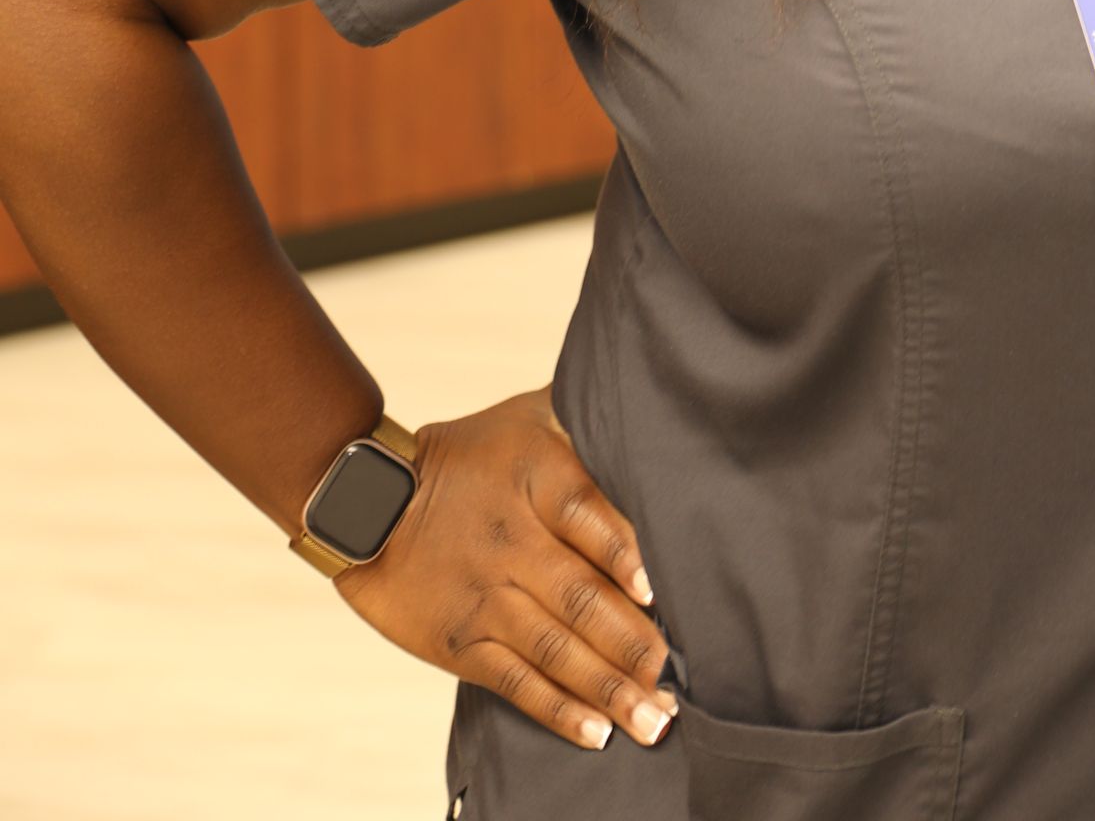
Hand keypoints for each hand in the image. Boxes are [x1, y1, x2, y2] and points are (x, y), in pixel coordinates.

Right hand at [333, 388, 677, 754]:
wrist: (371, 503)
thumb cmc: (472, 455)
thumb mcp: (529, 417)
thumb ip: (587, 417)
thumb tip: (651, 406)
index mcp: (535, 478)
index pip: (587, 514)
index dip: (624, 553)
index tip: (659, 590)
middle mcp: (513, 542)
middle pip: (580, 597)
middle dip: (634, 645)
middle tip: (679, 680)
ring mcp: (486, 597)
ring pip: (555, 649)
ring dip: (608, 688)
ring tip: (654, 719)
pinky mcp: (462, 642)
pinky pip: (515, 681)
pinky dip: (557, 709)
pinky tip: (597, 731)